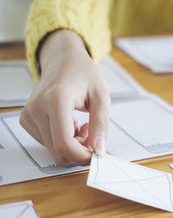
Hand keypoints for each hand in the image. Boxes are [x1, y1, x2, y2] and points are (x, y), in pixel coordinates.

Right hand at [20, 30, 109, 165]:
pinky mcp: (26, 120)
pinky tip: (70, 124)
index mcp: (56, 100)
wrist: (63, 60)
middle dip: (80, 151)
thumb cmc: (83, 74)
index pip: (64, 143)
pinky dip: (62, 140)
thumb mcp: (101, 95)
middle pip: (58, 151)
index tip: (97, 155)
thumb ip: (101, 124)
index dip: (82, 156)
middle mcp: (37, 108)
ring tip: (82, 125)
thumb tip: (99, 150)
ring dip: (73, 145)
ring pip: (53, 149)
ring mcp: (28, 115)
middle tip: (93, 135)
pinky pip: (47, 143)